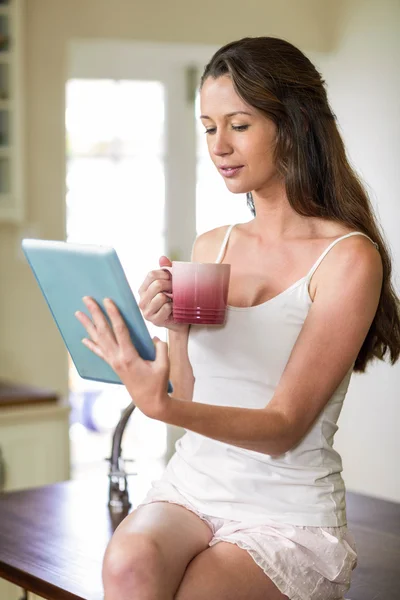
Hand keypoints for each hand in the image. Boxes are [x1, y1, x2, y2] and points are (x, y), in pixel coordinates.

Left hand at [75, 296, 170, 418]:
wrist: (149, 402)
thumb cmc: (158, 384)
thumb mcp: (164, 365)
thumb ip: (160, 348)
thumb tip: (154, 337)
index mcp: (129, 356)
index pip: (119, 329)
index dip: (113, 314)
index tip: (107, 300)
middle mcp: (117, 358)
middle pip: (103, 331)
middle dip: (95, 313)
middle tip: (86, 299)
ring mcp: (113, 362)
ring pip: (98, 339)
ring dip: (88, 326)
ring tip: (78, 313)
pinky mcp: (113, 366)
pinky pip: (100, 352)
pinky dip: (91, 345)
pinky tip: (84, 339)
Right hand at [138, 256, 188, 333]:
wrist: (180, 320)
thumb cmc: (174, 301)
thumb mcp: (170, 284)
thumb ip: (166, 270)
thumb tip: (162, 257)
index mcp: (143, 289)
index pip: (151, 274)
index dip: (165, 274)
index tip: (173, 278)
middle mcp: (142, 300)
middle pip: (157, 284)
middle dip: (170, 285)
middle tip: (177, 289)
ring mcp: (147, 312)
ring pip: (161, 296)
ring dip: (172, 297)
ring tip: (175, 300)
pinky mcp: (155, 321)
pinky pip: (166, 307)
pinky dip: (173, 307)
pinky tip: (175, 309)